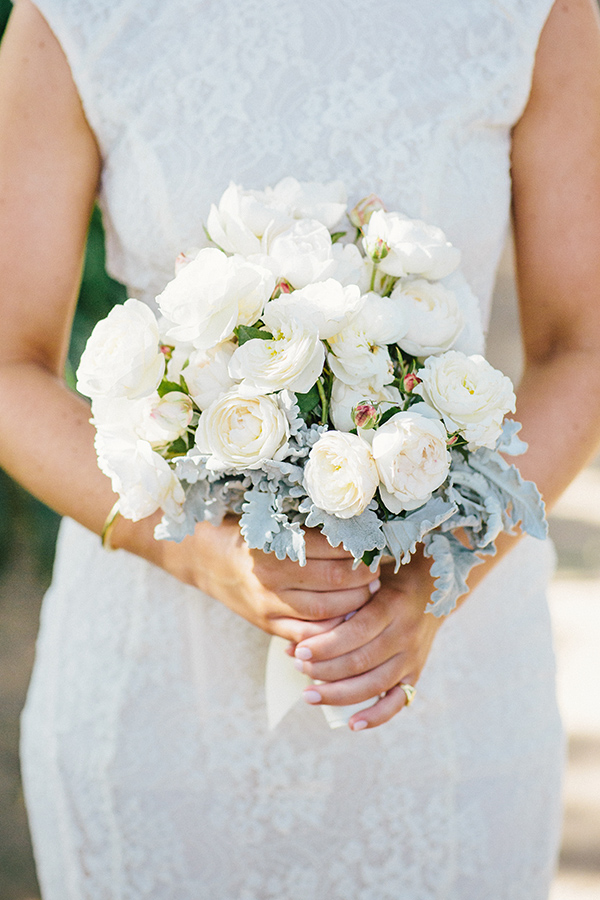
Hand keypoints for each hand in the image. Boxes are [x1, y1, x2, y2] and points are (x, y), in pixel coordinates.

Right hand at [124, 514, 379, 644]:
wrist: (202, 557)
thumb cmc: (245, 530)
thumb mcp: (272, 519)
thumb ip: (307, 525)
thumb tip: (356, 523)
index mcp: (274, 543)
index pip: (331, 549)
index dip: (358, 548)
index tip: (374, 543)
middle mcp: (271, 576)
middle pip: (335, 582)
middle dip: (363, 577)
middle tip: (377, 570)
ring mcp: (269, 605)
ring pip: (327, 612)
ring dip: (355, 604)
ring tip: (367, 592)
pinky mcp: (268, 624)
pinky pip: (308, 636)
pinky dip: (332, 631)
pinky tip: (346, 618)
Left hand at [290, 548, 445, 729]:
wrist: (434, 588)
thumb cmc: (387, 580)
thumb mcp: (367, 580)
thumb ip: (339, 602)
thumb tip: (299, 630)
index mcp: (392, 606)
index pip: (355, 632)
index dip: (325, 645)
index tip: (298, 650)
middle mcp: (405, 634)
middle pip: (361, 661)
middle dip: (324, 670)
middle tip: (298, 667)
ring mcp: (412, 657)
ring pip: (374, 684)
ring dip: (338, 694)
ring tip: (309, 694)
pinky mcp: (415, 674)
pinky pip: (398, 702)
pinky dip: (376, 716)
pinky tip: (352, 723)